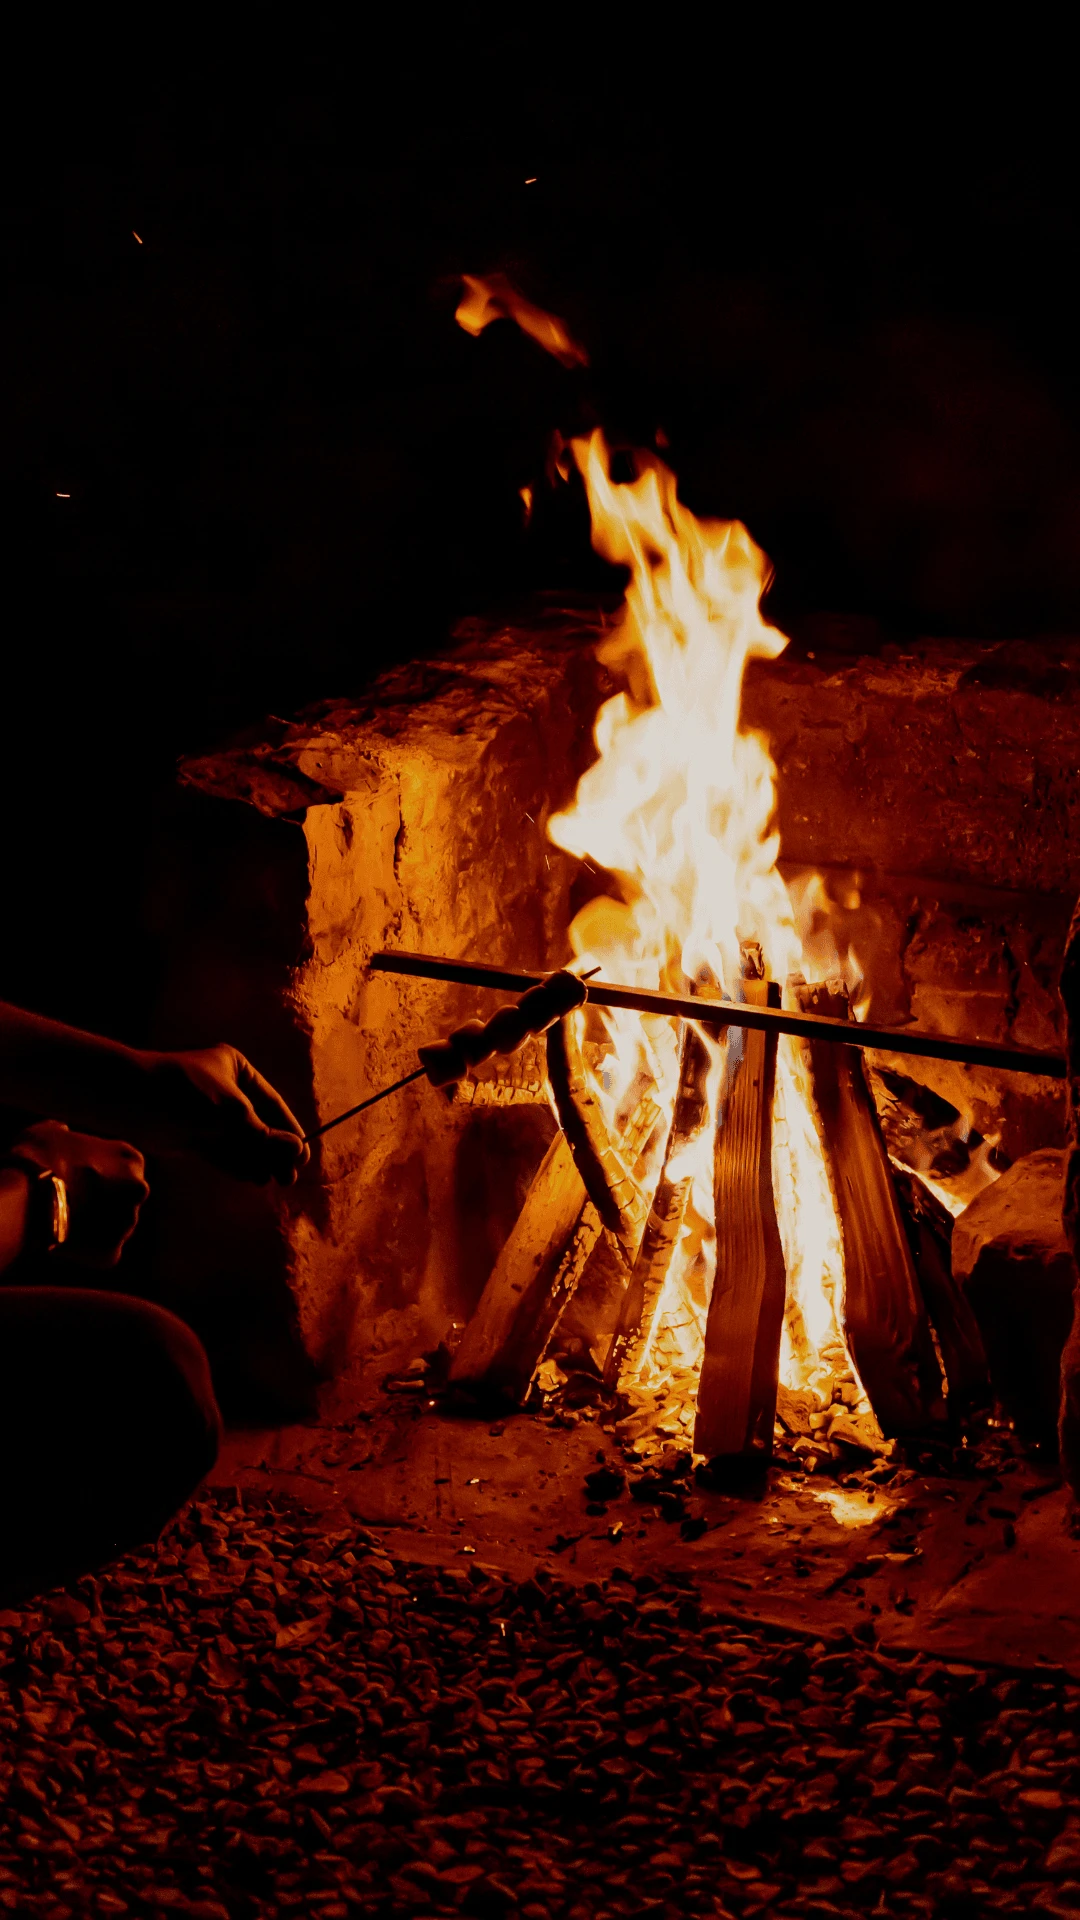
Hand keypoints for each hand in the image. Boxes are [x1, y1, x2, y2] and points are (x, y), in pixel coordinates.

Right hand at [14, 1121, 149, 1267]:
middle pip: (122, 1200)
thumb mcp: (52, 1134)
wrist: (29, 1194)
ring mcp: (128, 1223)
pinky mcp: (111, 1253)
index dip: (98, 1176)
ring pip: (114, 1228)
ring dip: (95, 1227)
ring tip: (64, 1221)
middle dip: (102, 1204)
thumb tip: (63, 1133)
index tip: (78, 1181)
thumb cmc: (39, 1158)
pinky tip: (63, 1241)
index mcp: (130, 1158)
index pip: (122, 1170)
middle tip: (71, 1203)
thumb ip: (67, 1136)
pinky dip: (85, 1251)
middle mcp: (139, 1190)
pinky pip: (101, 1253)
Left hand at [141, 1045, 309, 1184]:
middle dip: (274, 1151)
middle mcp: (223, 1090)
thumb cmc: (184, 1094)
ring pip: (239, 1142)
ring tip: (275, 1181)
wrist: (130, 1100)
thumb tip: (299, 1152)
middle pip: (257, 1125)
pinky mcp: (190, 1136)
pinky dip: (237, 1165)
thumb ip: (264, 1136)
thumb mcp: (232, 1114)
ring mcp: (206, 1115)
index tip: (303, 1154)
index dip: (289, 1129)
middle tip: (290, 1176)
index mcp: (236, 1069)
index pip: (272, 1103)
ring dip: (257, 1161)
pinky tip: (254, 1178)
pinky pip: (221, 1153)